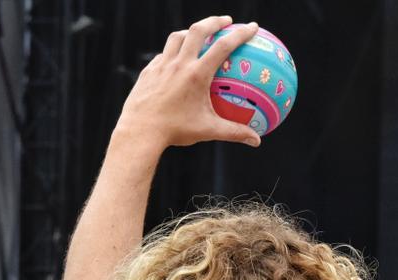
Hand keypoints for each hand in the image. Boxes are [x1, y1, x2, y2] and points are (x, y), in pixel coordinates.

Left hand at [114, 16, 261, 151]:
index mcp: (197, 74)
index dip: (240, 34)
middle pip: (198, 30)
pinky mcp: (149, 70)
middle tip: (226, 20)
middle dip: (214, 21)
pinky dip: (174, 51)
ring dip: (191, 31)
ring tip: (201, 34)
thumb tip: (257, 140)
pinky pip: (164, 54)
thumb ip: (235, 132)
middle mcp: (179, 64)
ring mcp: (162, 64)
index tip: (251, 27)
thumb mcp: (209, 131)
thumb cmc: (176, 130)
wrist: (140, 130)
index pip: (223, 46)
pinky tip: (178, 58)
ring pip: (177, 37)